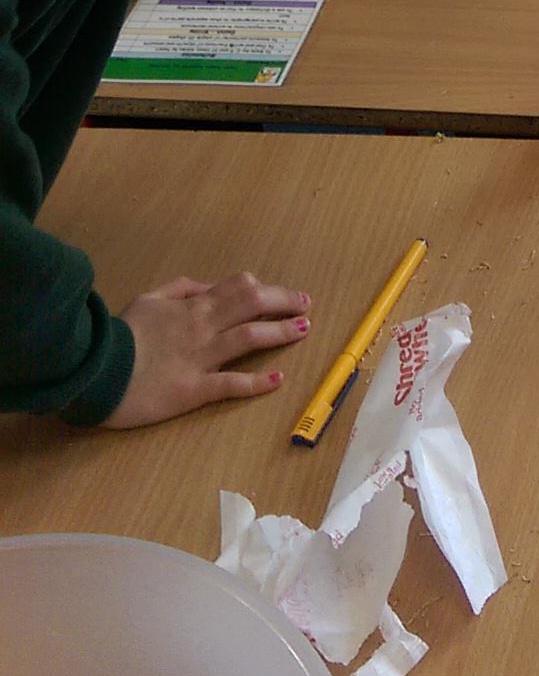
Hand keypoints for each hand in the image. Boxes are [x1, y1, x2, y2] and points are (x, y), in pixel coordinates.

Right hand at [103, 272, 311, 427]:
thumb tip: (208, 285)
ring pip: (248, 338)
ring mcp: (200, 358)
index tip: (286, 294)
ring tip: (303, 330)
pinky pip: (229, 384)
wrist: (95, 371)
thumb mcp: (147, 300)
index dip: (268, 289)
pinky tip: (277, 380)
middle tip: (306, 306)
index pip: (239, 288)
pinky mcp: (193, 389)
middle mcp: (203, 326)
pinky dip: (256, 383)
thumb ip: (179, 289)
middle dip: (283, 303)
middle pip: (252, 305)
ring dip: (279, 333)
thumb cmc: (120, 335)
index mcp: (192, 306)